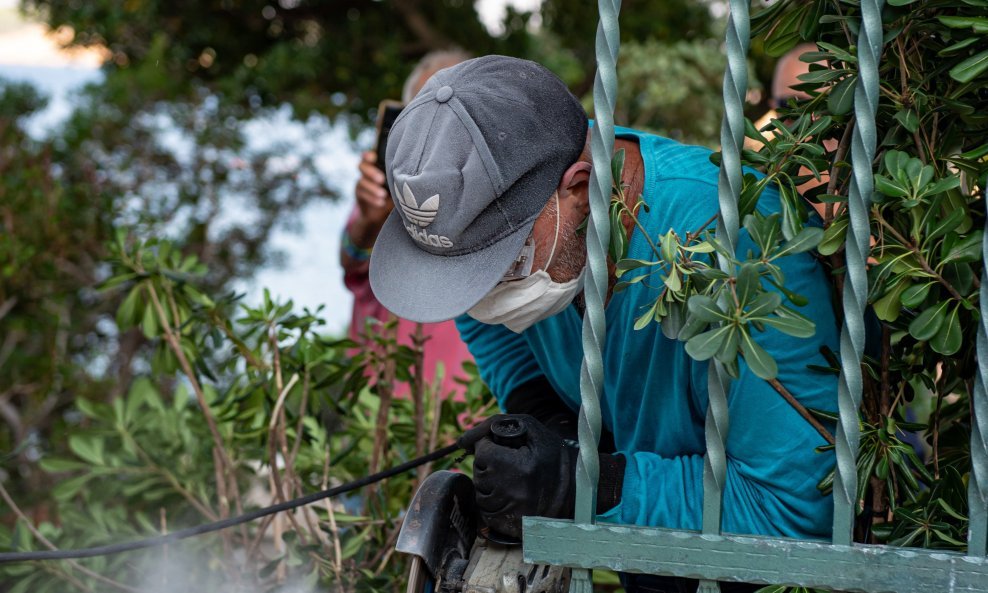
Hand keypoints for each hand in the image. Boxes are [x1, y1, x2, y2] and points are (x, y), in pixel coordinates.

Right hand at [350, 151, 392, 246]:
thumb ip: (399, 177)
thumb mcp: (398, 184)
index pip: (368, 156)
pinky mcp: (360, 195)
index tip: (374, 157)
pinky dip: (372, 198)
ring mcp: (362, 183)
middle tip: (382, 180)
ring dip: (373, 188)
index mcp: (376, 165)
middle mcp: (367, 172)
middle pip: (362, 166)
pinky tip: (381, 202)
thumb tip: (411, 176)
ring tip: (383, 194)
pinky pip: (362, 194)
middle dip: (371, 172)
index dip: (368, 155)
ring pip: (362, 182)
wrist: (383, 212)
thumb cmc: (396, 192)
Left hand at [469, 415, 576, 538]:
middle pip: (479, 473)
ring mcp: (512, 512)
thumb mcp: (528, 428)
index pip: (483, 453)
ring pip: (480, 493)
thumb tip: (462, 440)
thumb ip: (493, 424)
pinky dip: (492, 501)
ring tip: (510, 479)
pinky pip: (485, 512)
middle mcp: (514, 492)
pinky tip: (508, 494)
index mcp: (521, 467)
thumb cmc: (549, 454)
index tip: (503, 449)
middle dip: (488, 465)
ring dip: (489, 484)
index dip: (489, 447)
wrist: (574, 488)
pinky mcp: (510, 525)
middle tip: (508, 464)